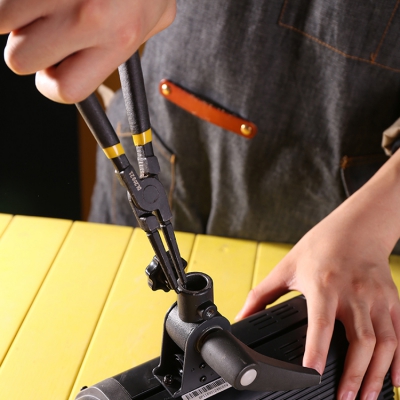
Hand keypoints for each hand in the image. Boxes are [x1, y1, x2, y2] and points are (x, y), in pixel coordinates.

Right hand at [0, 0, 175, 102]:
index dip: (51, 83)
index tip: (52, 69)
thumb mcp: (157, 15)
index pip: (65, 89)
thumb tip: (92, 69)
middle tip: (45, 25)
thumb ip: (125, 48)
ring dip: (15, 11)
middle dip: (28, 45)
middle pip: (20, 59)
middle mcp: (88, 16)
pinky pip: (3, 0)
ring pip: (1, 20)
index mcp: (118, 38)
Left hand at [236, 152, 399, 399]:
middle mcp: (354, 294)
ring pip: (384, 344)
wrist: (356, 228)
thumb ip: (262, 295)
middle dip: (353, 376)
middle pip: (360, 341)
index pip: (321, 324)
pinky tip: (393, 382)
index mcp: (324, 285)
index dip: (317, 352)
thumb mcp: (286, 267)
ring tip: (364, 399)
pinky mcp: (392, 301)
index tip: (311, 376)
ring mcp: (377, 299)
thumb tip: (243, 317)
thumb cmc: (320, 246)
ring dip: (375, 376)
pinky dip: (399, 363)